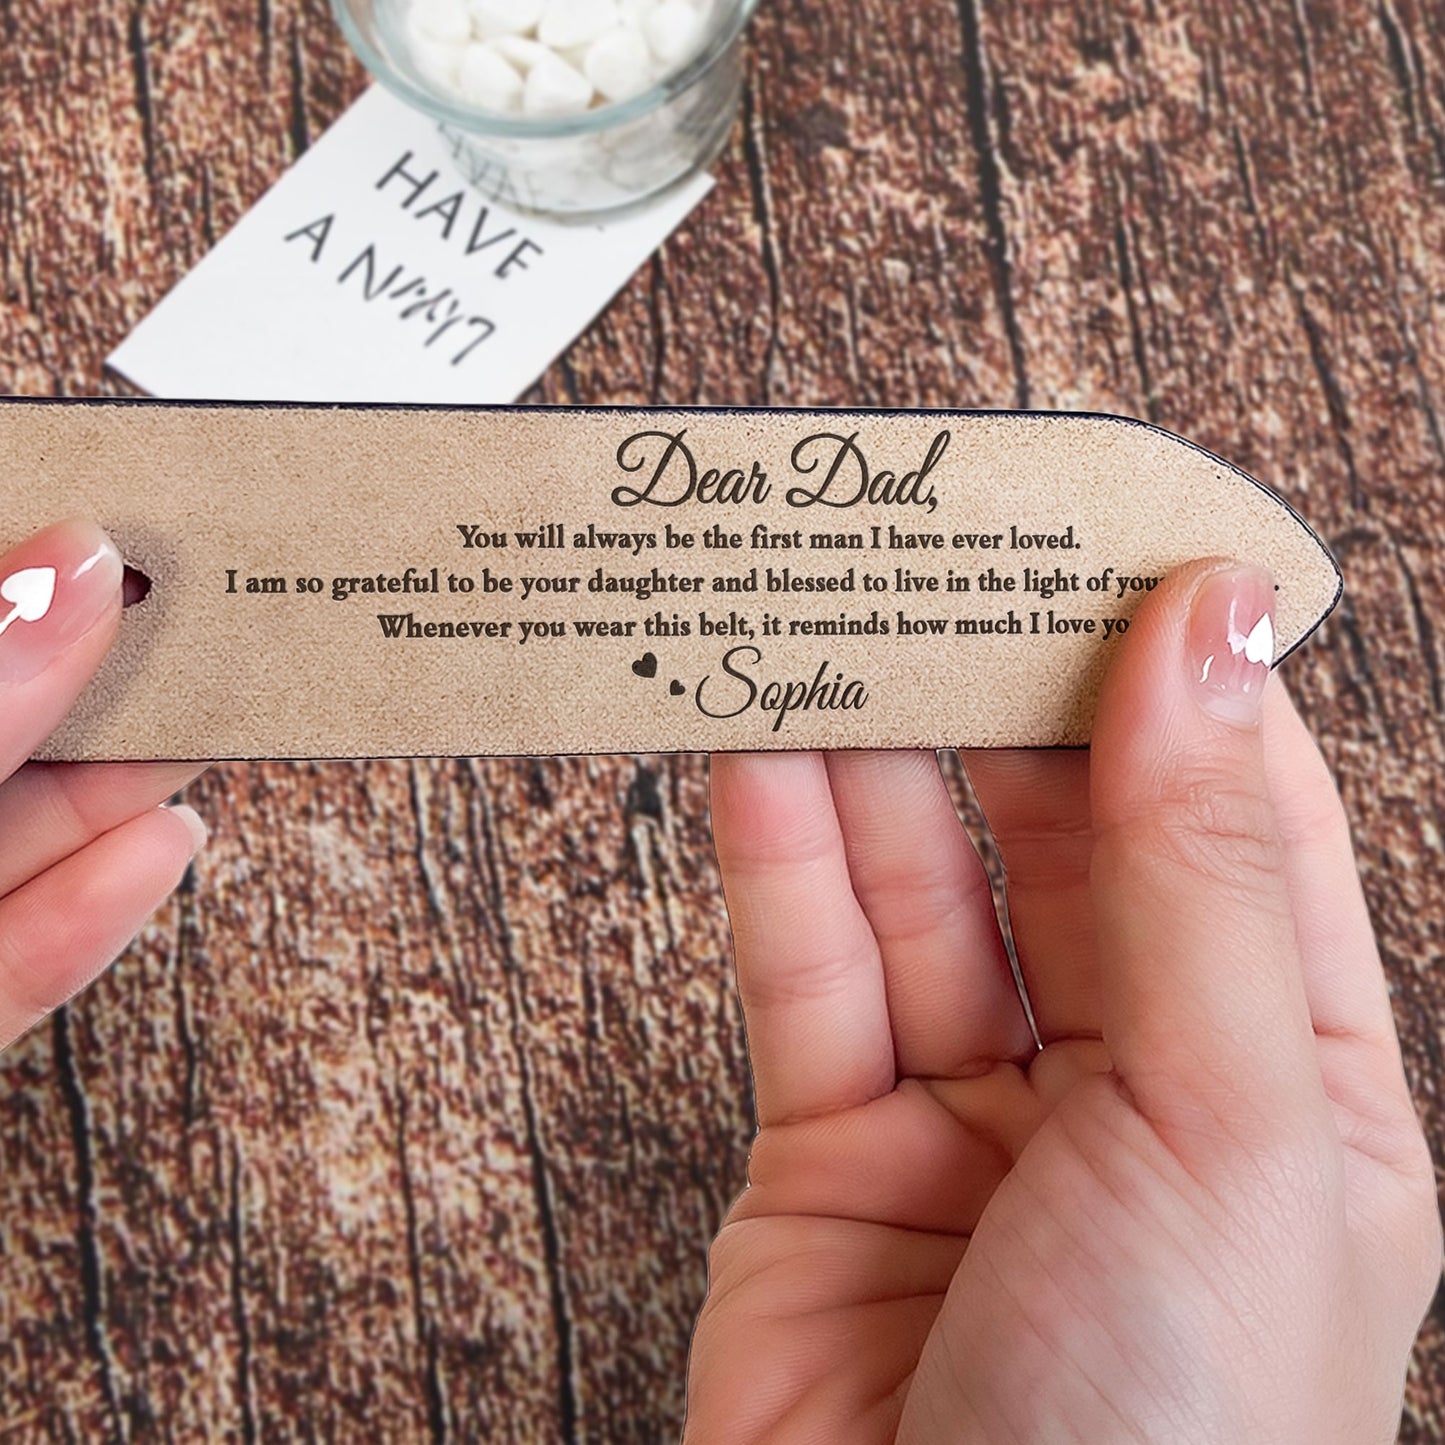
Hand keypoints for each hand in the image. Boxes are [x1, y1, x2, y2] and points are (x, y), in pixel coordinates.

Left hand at [0, 520, 206, 1051]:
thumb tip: (69, 575)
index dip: (22, 570)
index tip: (111, 516)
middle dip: (96, 676)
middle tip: (201, 615)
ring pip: (11, 840)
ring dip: (122, 787)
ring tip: (217, 720)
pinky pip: (10, 962)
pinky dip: (94, 909)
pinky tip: (165, 847)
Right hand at [688, 559, 1440, 1442]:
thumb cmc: (1160, 1442)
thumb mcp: (1222, 1127)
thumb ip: (1193, 867)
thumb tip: (1208, 630)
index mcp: (1277, 1075)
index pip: (1233, 810)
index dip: (1173, 664)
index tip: (1107, 531)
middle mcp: (1129, 1078)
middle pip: (1057, 827)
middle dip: (994, 692)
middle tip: (931, 553)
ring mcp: (972, 1109)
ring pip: (916, 881)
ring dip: (867, 750)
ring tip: (819, 617)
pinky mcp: (828, 1144)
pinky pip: (804, 963)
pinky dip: (774, 848)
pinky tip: (753, 740)